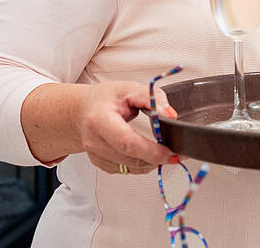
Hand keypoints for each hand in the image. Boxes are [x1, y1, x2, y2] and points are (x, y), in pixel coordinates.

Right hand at [21, 79, 178, 174]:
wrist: (83, 110)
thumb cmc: (106, 98)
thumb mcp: (130, 88)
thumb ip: (152, 98)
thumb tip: (170, 114)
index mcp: (100, 120)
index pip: (126, 142)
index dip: (150, 151)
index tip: (169, 151)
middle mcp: (94, 141)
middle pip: (130, 159)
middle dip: (156, 159)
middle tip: (176, 153)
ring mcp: (96, 156)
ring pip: (130, 168)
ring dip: (151, 163)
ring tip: (165, 152)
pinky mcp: (100, 164)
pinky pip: (125, 170)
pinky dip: (141, 164)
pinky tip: (148, 154)